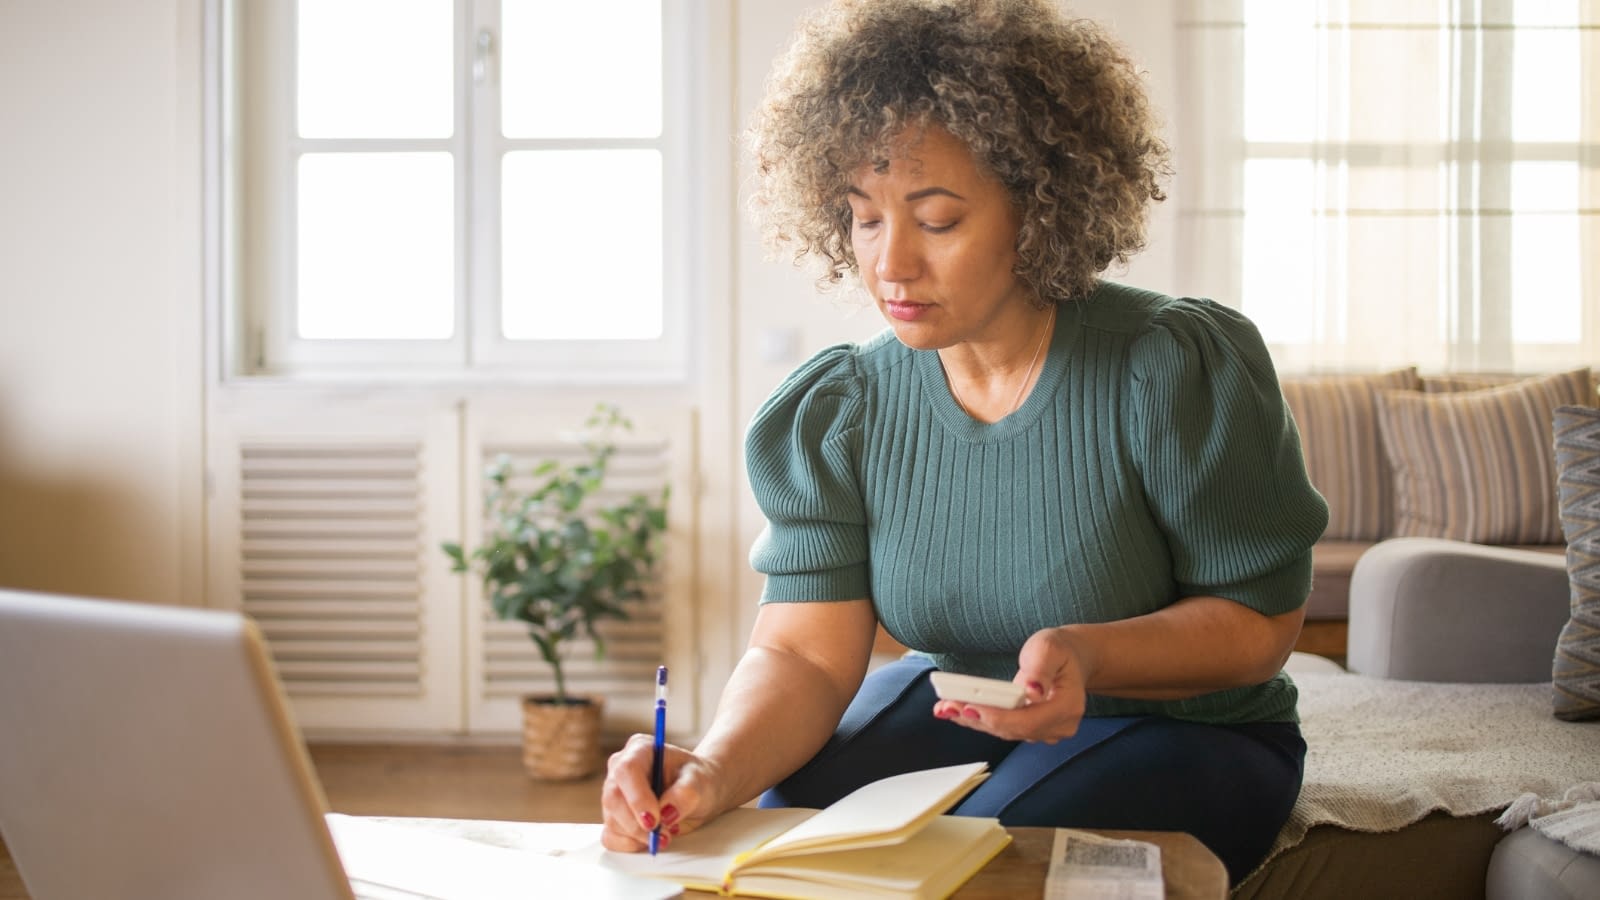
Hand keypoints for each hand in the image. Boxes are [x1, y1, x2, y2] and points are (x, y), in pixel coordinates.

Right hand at [599, 733, 724, 851]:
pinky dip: (629, 844)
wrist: (698, 792)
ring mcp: (614, 793)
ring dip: (637, 836)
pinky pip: (610, 836)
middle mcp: (620, 770)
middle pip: (613, 798)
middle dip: (637, 824)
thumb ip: (685, 794)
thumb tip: (666, 813)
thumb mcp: (699, 781)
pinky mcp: (615, 816)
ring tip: (665, 834)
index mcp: (639, 750)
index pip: (627, 771)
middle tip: (663, 835)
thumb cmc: (698, 779)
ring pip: (612, 820)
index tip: (654, 821)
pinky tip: (649, 840)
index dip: (637, 798)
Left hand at [930, 626, 1089, 742]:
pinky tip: (957, 710)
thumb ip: (1040, 669)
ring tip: (945, 707)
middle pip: (1013, 729)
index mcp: (1067, 706)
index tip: (970, 708)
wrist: (1069, 659)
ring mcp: (1046, 731)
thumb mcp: (1049, 648)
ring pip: (1005, 731)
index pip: (1029, 721)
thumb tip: (1032, 691)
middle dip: (978, 718)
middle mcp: (1059, 726)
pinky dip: (981, 719)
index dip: (998, 717)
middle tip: (947, 706)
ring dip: (974, 720)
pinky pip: (1004, 727)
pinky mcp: (1032, 730)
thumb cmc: (1059, 651)